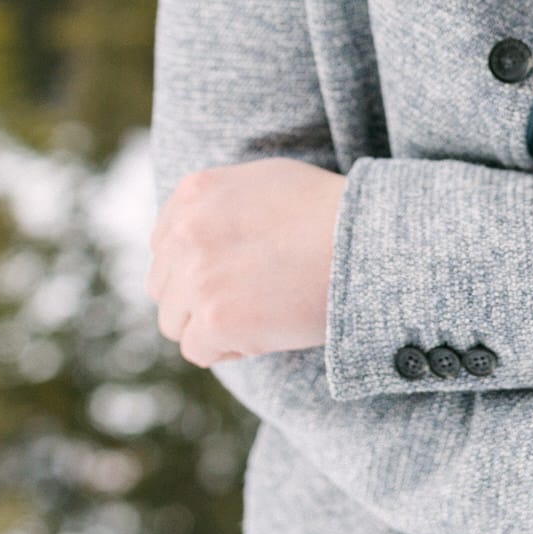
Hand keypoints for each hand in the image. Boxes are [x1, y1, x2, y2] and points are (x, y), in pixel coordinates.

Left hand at [147, 159, 344, 365]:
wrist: (369, 242)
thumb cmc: (331, 212)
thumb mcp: (265, 183)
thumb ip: (219, 204)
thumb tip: (190, 234)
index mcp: (194, 192)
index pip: (165, 246)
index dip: (198, 266)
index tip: (238, 270)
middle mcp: (186, 230)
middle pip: (164, 286)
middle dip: (200, 298)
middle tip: (253, 296)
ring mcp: (197, 275)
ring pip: (175, 322)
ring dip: (211, 325)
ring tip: (261, 313)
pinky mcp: (216, 318)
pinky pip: (197, 350)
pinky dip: (229, 350)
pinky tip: (266, 331)